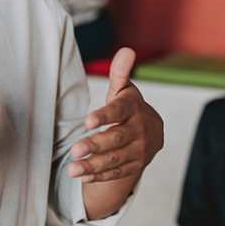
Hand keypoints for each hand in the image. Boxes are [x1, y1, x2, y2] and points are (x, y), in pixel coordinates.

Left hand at [67, 47, 163, 182]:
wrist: (152, 132)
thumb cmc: (129, 106)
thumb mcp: (124, 89)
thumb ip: (120, 72)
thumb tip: (126, 49)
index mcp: (133, 109)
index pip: (119, 112)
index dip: (105, 116)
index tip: (87, 121)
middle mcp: (139, 131)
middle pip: (116, 139)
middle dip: (95, 145)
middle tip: (74, 150)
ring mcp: (138, 151)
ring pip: (115, 159)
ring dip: (93, 164)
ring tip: (72, 169)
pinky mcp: (134, 166)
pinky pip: (116, 172)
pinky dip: (99, 175)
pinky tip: (83, 176)